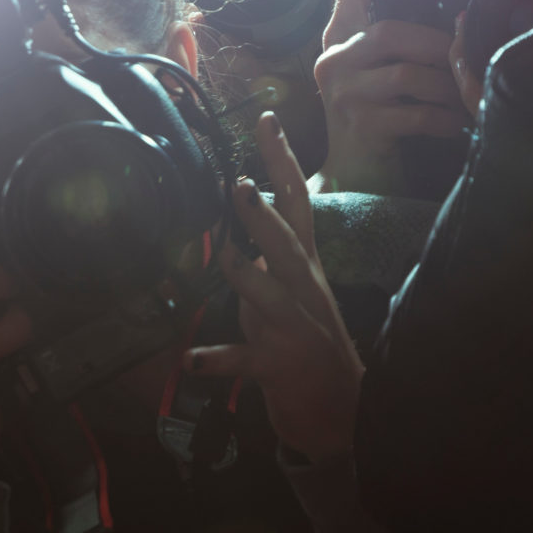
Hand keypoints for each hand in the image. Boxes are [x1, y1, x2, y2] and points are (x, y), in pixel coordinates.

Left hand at [186, 111, 364, 460]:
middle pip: (287, 243)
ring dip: (246, 274)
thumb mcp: (295, 293)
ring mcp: (293, 328)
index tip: (267, 121)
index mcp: (305, 267)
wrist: (343, 410)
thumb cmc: (311, 344)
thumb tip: (241, 227)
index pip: (298, 202)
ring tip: (225, 255)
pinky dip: (215, 361)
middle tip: (242, 184)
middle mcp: (303, 291)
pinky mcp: (278, 366)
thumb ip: (271, 261)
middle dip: (265, 215)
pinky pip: (243, 362)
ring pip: (269, 295)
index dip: (282, 161)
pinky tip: (189, 359)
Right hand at [310, 0, 470, 195]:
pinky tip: (459, 125)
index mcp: (339, 37)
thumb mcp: (381, 71)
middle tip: (467, 58)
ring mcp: (342, 93)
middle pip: (390, 31)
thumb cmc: (379, 117)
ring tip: (467, 96)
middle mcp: (333, 59)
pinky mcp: (360, 125)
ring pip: (407, 74)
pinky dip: (445, 120)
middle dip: (439, 46)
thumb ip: (403, 40)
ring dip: (447, 86)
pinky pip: (415, 114)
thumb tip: (459, 13)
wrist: (355, 176)